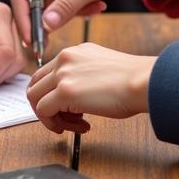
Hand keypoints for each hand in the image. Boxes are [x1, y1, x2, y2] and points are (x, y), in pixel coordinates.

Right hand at [9, 0, 175, 41]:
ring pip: (52, 8)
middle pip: (34, 3)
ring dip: (71, 14)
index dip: (24, 18)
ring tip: (94, 6)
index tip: (31, 41)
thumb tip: (45, 26)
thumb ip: (66, 6)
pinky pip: (65, 7)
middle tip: (54, 41)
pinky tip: (97, 5)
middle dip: (49, 20)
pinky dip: (79, 10)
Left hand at [27, 43, 154, 133]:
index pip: (47, 73)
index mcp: (74, 51)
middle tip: (66, 119)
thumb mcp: (101, 67)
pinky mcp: (64, 92)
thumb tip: (76, 96)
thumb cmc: (132, 79)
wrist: (143, 81)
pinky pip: (44, 112)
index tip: (68, 108)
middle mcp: (64, 58)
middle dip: (47, 106)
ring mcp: (62, 74)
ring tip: (76, 125)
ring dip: (52, 118)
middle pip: (36, 85)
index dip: (53, 94)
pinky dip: (55, 124)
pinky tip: (80, 127)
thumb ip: (83, 75)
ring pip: (35, 98)